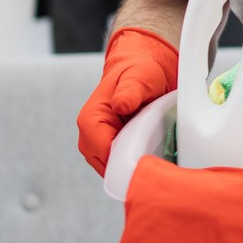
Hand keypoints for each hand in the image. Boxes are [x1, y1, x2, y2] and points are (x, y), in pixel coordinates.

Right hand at [77, 27, 178, 174]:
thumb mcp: (140, 76)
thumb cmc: (138, 72)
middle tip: (154, 152)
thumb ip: (131, 91)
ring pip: (114, 170)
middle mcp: (88, 136)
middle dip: (130, 164)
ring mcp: (97, 146)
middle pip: (108, 167)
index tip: (148, 155)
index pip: (103, 153)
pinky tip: (148, 151)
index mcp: (90, 119)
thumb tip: (121, 105)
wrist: (140, 72)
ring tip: (152, 148)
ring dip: (132, 164)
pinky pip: (120, 167)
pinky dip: (133, 163)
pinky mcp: (108, 151)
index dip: (126, 158)